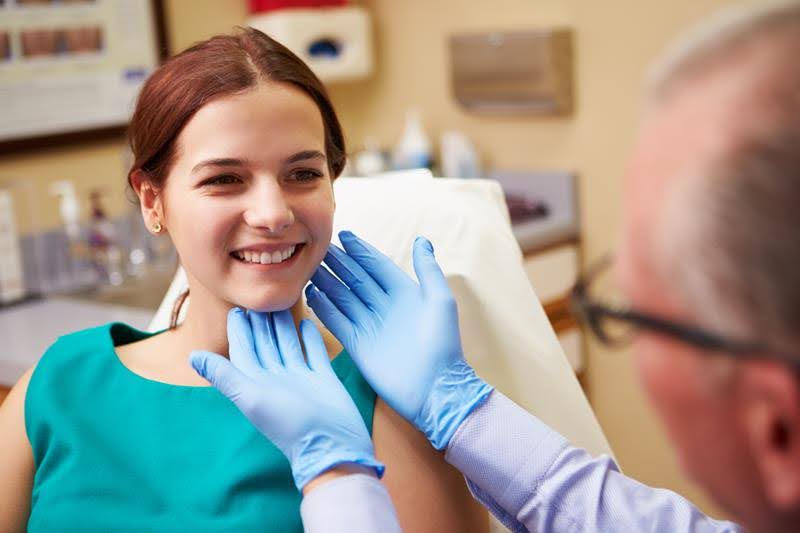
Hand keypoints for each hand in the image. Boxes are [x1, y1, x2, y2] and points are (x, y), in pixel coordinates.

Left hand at [189, 308, 383, 489]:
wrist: (331, 444)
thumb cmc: (289, 424)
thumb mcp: (251, 397)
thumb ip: (224, 375)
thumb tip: (191, 356)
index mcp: (256, 382)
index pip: (244, 350)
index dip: (238, 330)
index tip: (236, 307)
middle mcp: (276, 379)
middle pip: (265, 343)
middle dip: (261, 322)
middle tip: (259, 297)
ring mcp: (300, 378)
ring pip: (288, 344)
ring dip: (283, 324)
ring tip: (281, 302)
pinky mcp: (322, 378)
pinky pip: (313, 352)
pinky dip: (309, 337)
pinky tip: (307, 321)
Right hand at [306, 231, 492, 449]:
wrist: (435, 389)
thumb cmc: (442, 343)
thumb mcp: (440, 301)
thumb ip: (428, 269)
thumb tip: (421, 240)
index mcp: (405, 293)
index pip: (377, 266)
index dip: (361, 251)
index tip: (344, 235)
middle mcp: (385, 306)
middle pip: (357, 279)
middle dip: (339, 263)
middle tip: (319, 248)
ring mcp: (370, 326)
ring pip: (344, 297)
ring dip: (327, 281)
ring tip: (309, 266)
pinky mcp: (357, 345)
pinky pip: (337, 321)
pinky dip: (324, 307)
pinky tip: (311, 293)